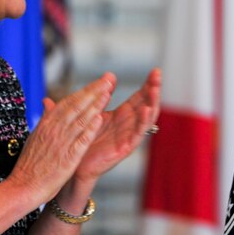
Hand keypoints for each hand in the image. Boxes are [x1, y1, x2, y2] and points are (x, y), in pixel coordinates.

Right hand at [7, 73, 113, 205]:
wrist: (21, 187)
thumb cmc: (29, 165)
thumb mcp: (35, 136)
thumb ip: (45, 119)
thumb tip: (47, 102)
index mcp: (46, 124)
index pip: (68, 102)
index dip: (85, 91)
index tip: (98, 82)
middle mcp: (54, 130)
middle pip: (76, 106)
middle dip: (93, 91)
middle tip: (108, 79)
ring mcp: (60, 143)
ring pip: (80, 119)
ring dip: (95, 105)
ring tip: (108, 92)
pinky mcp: (66, 159)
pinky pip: (80, 141)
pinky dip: (90, 129)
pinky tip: (100, 119)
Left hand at [67, 68, 161, 183]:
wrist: (76, 163)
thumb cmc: (84, 139)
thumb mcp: (93, 112)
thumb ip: (100, 95)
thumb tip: (108, 75)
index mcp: (123, 115)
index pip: (141, 96)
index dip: (148, 84)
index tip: (155, 71)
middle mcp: (129, 124)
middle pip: (147, 104)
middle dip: (154, 89)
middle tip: (158, 74)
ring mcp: (130, 136)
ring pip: (147, 118)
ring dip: (152, 103)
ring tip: (155, 89)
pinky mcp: (126, 148)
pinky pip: (138, 134)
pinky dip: (143, 121)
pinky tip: (146, 110)